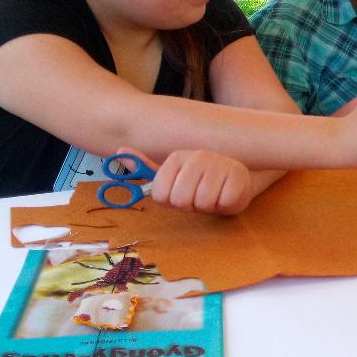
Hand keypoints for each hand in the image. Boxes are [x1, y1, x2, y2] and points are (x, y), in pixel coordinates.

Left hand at [117, 148, 252, 214]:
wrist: (236, 178)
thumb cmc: (200, 181)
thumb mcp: (172, 176)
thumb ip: (146, 167)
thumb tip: (119, 151)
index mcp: (177, 158)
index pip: (161, 195)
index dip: (171, 201)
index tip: (181, 192)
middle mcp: (197, 156)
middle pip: (180, 199)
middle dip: (190, 204)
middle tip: (198, 195)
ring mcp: (219, 164)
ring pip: (201, 202)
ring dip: (207, 205)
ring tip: (213, 194)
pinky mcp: (237, 176)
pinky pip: (222, 203)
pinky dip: (224, 204)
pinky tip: (226, 193)